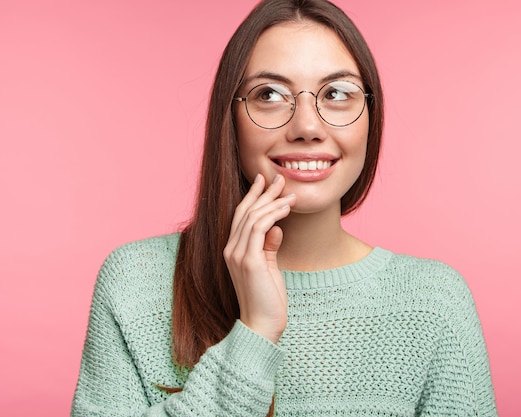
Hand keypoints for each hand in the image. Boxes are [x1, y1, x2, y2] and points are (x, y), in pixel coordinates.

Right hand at [223, 174, 295, 343]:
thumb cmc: (267, 300)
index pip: (240, 216)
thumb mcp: (268, 267)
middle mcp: (230, 250)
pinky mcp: (248, 261)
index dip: (252, 197)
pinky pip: (258, 228)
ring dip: (272, 202)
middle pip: (244, 212)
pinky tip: (286, 209)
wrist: (262, 325)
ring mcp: (237, 255)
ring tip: (289, 193)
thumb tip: (276, 228)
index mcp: (233, 250)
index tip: (265, 182)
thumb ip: (269, 247)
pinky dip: (273, 215)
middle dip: (262, 192)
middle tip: (279, 178)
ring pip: (252, 217)